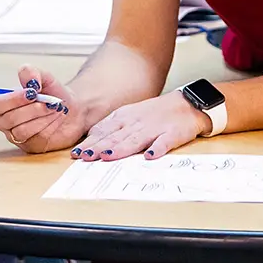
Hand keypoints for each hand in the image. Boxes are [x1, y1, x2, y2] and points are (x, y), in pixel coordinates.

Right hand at [0, 66, 88, 153]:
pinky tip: (57, 118)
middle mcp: (7, 122)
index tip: (32, 93)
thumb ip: (32, 73)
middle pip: (9, 119)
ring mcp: (18, 136)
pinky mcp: (32, 146)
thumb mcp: (44, 78)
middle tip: (49, 102)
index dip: (13, 99)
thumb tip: (29, 81)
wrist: (72, 109)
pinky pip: (36, 139)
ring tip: (55, 108)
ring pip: (21, 131)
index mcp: (4, 105)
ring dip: (41, 118)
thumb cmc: (53, 94)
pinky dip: (49, 126)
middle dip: (32, 109)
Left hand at [74, 92, 207, 162]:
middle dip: (98, 147)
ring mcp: (154, 129)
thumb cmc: (155, 113)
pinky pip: (164, 143)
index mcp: (125, 118)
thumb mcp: (130, 116)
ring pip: (134, 140)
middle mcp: (136, 124)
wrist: (186, 104)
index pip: (104, 131)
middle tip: (84, 157)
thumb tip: (92, 139)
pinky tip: (150, 156)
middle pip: (115, 137)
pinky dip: (157, 149)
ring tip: (107, 156)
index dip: (90, 142)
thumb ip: (112, 128)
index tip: (76, 153)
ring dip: (120, 149)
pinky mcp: (172, 134)